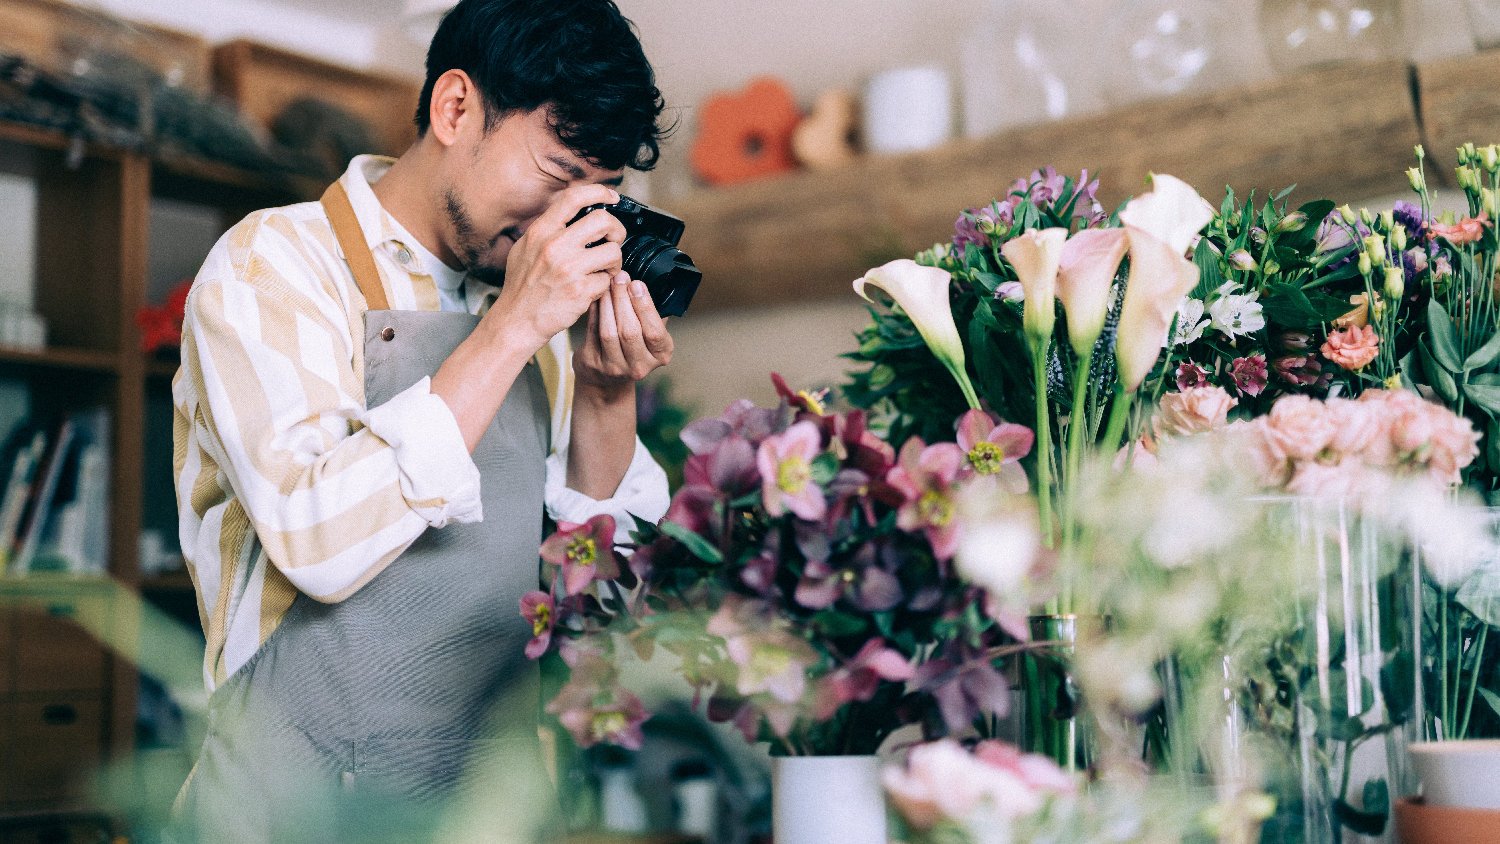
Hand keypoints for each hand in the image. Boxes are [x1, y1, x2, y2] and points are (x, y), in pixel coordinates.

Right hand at [488, 184, 626, 351]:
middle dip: (616, 230)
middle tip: (613, 241)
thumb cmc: (521, 288)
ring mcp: (569, 269)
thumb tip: (568, 210)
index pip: (574, 198)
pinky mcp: (581, 291)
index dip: (599, 193)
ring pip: (613, 252)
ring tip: (603, 269)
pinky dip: (604, 285)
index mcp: (541, 232)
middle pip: (603, 220)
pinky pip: (607, 280)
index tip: (611, 197)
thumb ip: (546, 229)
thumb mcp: (524, 248)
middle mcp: (555, 247)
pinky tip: (592, 289)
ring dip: (614, 262)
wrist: (517, 321)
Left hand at [573, 271, 673, 394]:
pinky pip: (593, 332)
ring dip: (608, 304)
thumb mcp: (649, 334)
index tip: (637, 284)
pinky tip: (596, 297)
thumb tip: (642, 283)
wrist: (606, 377)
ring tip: (608, 285)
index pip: (655, 332)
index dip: (645, 306)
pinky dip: (594, 312)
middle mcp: (640, 366)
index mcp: (661, 355)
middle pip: (630, 331)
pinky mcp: (594, 364)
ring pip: (610, 332)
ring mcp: (616, 368)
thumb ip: (650, 313)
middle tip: (620, 278)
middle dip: (624, 300)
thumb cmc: (632, 346)